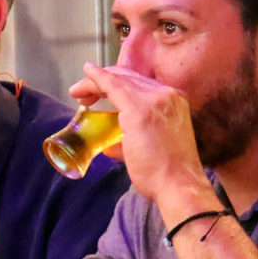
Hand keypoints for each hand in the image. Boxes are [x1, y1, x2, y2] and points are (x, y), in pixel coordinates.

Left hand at [73, 63, 204, 201]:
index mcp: (173, 102)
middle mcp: (166, 95)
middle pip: (128, 78)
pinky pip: (113, 85)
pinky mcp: (139, 109)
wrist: (179, 185)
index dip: (116, 83)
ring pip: (118, 80)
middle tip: (82, 95)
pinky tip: (87, 73)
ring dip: (94, 83)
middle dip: (102, 82)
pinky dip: (98, 78)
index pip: (140, 84)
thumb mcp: (151, 147)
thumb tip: (109, 145)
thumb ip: (130, 141)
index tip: (98, 92)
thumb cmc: (166, 174)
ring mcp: (154, 99)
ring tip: (78, 93)